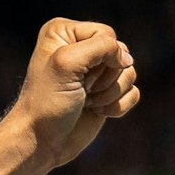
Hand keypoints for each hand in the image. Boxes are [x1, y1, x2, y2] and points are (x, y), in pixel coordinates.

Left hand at [7, 18, 139, 168]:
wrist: (42, 141)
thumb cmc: (48, 102)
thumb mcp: (67, 63)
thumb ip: (103, 46)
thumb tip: (127, 60)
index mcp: (63, 32)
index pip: (106, 34)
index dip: (99, 58)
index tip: (73, 76)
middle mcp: (80, 48)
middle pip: (121, 53)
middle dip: (105, 77)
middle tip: (81, 90)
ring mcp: (96, 72)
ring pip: (129, 73)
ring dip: (110, 93)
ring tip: (86, 102)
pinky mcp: (107, 94)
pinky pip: (133, 92)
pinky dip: (118, 106)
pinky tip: (95, 112)